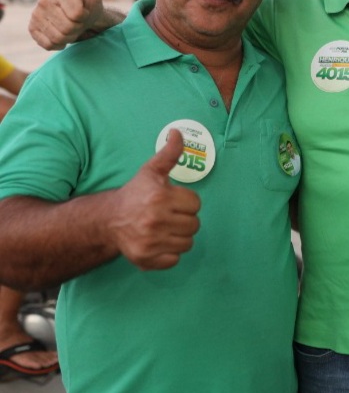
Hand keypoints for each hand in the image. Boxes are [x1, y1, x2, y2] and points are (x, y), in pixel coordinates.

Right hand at [28, 0, 107, 50]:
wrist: (80, 18)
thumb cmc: (89, 5)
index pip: (77, 14)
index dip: (85, 16)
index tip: (85, 10)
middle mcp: (44, 0)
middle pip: (68, 28)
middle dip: (78, 28)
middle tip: (79, 21)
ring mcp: (36, 14)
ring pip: (58, 37)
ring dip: (69, 37)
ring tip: (71, 27)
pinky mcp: (32, 27)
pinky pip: (48, 43)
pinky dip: (58, 44)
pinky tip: (61, 34)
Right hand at [108, 129, 201, 269]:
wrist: (109, 219)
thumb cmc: (135, 193)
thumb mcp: (152, 171)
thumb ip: (169, 153)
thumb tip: (178, 132)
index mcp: (160, 197)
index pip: (195, 204)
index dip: (186, 202)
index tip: (173, 201)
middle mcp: (155, 220)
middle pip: (194, 225)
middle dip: (184, 219)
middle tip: (169, 215)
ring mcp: (151, 242)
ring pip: (188, 243)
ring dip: (179, 236)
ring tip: (165, 228)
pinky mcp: (146, 258)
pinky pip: (175, 259)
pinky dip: (170, 253)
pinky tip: (159, 242)